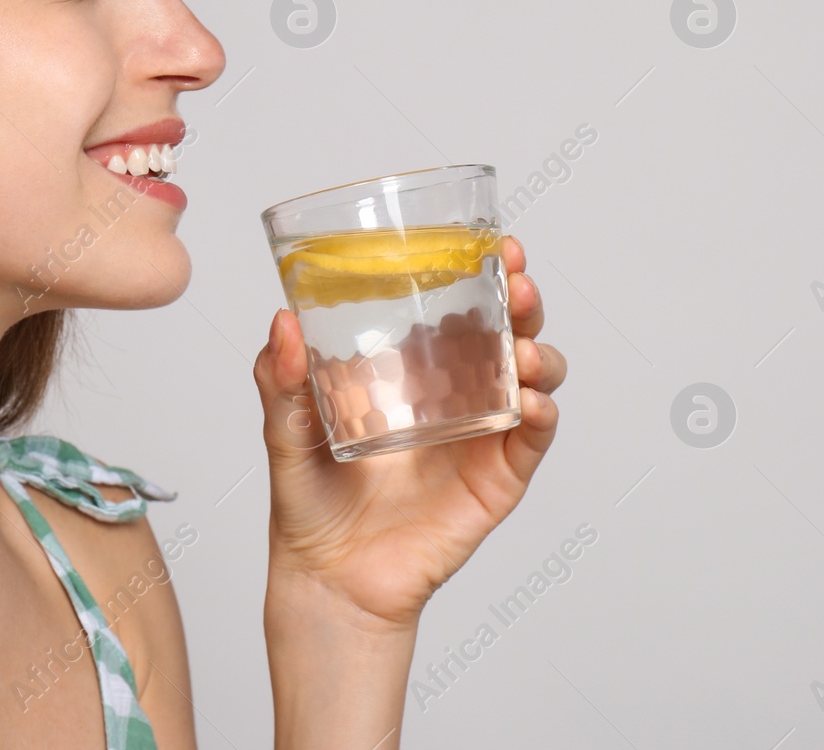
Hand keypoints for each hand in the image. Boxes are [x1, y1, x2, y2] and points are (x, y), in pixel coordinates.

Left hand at [252, 234, 565, 628]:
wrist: (328, 579)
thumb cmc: (311, 502)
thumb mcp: (287, 430)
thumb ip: (282, 380)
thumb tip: (282, 321)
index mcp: (416, 370)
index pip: (462, 307)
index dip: (485, 273)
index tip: (495, 244)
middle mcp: (458, 394)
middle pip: (510, 332)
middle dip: (524, 301)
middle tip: (517, 284)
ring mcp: (483, 434)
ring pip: (534, 378)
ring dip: (539, 355)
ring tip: (521, 353)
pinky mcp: (498, 478)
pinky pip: (534, 439)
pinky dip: (542, 415)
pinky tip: (529, 403)